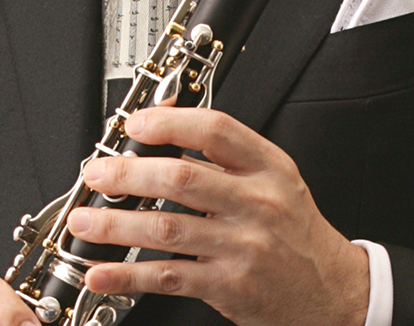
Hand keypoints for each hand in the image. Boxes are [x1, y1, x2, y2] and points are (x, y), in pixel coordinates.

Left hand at [67, 106, 369, 325]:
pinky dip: (128, 276)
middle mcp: (256, 203)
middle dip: (129, 173)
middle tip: (97, 172)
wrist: (330, 291)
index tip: (135, 124)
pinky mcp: (229, 286)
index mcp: (268, 166)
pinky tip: (101, 272)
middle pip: (182, 178)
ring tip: (83, 220)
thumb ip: (229, 154)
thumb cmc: (294, 229)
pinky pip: (169, 276)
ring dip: (117, 224)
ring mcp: (242, 246)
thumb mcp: (276, 177)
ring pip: (167, 229)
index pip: (216, 130)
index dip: (171, 122)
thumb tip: (167, 125)